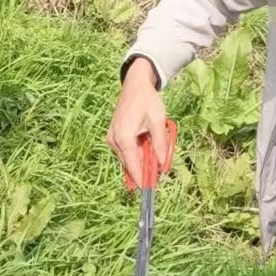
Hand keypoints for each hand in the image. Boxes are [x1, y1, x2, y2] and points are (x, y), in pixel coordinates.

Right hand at [108, 57, 171, 187]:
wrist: (135, 84)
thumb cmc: (147, 101)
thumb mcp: (158, 122)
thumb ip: (161, 145)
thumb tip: (163, 165)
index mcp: (124, 138)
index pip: (133, 166)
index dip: (143, 179)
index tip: (150, 190)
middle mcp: (114, 140)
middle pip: (130, 164)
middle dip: (144, 169)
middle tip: (159, 172)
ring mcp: (112, 138)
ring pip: (128, 158)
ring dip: (141, 159)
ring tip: (156, 152)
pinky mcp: (113, 135)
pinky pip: (126, 150)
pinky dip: (136, 152)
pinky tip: (147, 145)